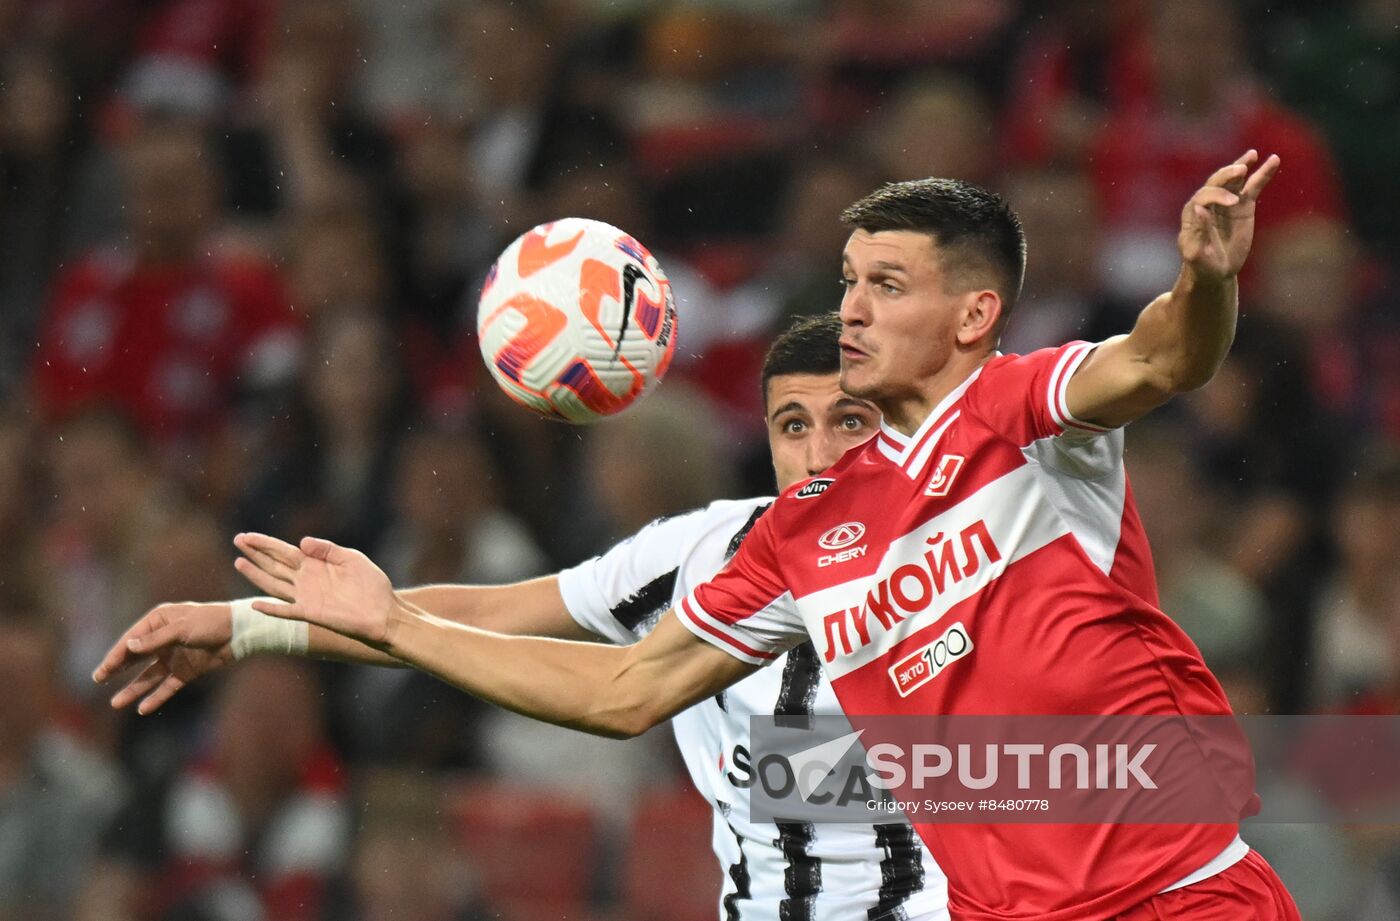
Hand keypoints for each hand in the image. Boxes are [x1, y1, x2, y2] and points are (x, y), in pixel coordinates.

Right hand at [92, 602, 235, 714]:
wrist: (240, 632)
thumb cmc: (211, 622)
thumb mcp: (181, 628)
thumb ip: (155, 640)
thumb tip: (128, 647)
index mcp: (159, 621)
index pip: (132, 640)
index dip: (116, 655)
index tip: (103, 670)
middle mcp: (163, 639)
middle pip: (135, 657)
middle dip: (117, 669)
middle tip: (98, 679)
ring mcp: (174, 656)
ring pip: (149, 675)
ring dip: (133, 689)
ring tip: (115, 703)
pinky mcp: (187, 671)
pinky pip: (168, 686)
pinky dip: (156, 697)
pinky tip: (143, 709)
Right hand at [233, 532, 397, 646]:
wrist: (384, 613)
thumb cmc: (372, 585)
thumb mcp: (352, 559)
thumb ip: (327, 549)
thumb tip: (301, 542)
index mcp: (315, 564)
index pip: (284, 551)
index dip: (265, 543)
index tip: (247, 536)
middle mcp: (306, 580)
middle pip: (274, 564)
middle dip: (256, 553)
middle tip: (237, 540)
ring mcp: (306, 597)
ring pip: (274, 584)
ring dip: (256, 575)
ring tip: (238, 562)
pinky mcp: (311, 613)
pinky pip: (286, 611)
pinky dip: (272, 609)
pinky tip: (256, 605)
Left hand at [1178, 150, 1281, 283]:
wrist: (1216, 272)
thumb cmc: (1202, 265)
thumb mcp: (1197, 253)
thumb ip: (1199, 231)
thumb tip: (1199, 208)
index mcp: (1192, 213)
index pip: (1203, 196)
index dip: (1217, 195)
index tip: (1233, 202)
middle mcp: (1208, 203)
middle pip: (1216, 182)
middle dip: (1227, 175)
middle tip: (1240, 171)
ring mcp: (1227, 202)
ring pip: (1234, 180)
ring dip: (1242, 165)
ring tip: (1252, 155)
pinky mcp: (1243, 205)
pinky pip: (1253, 186)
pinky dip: (1262, 173)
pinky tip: (1273, 160)